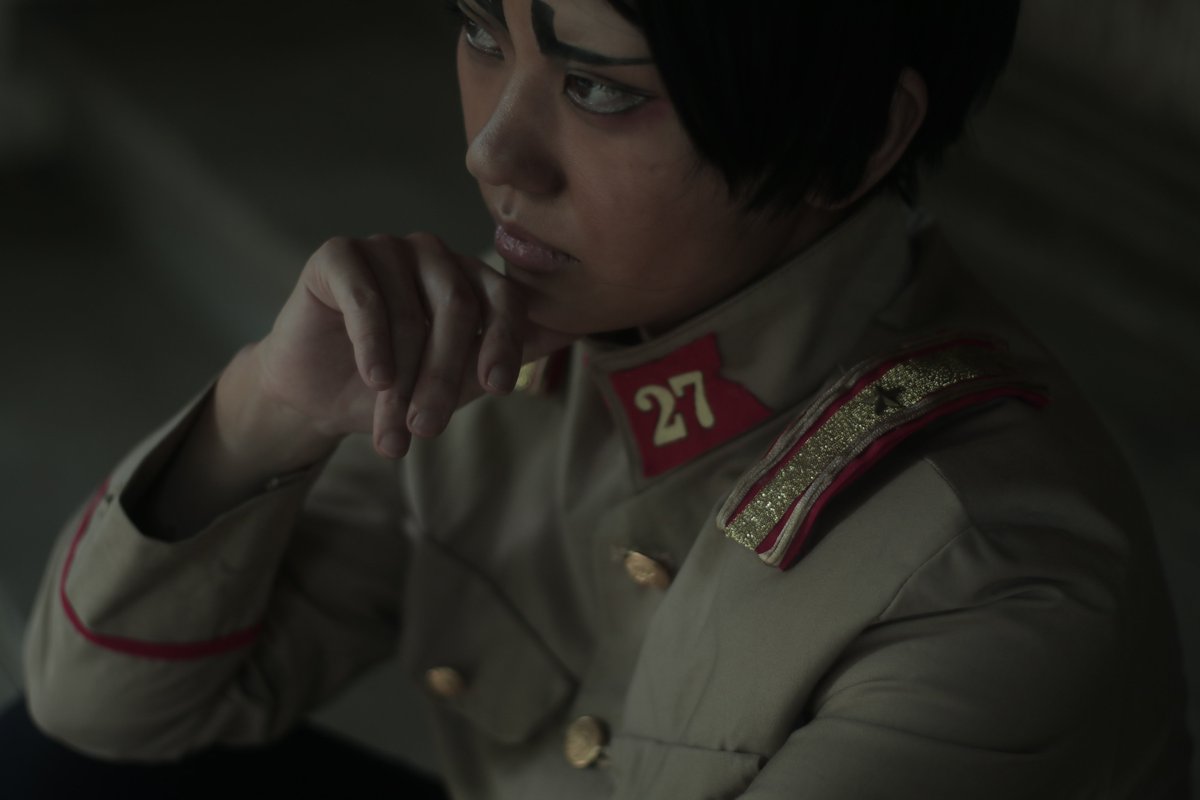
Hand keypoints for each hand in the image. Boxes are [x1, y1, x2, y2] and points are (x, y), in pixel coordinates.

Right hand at [256, 233, 571, 458]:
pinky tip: (374, 379)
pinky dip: (373, 343)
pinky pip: (366, 297)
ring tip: (391, 430)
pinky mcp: (338, 255)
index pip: (504, 297)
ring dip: (401, 379)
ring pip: (410, 312)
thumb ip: (507, 355)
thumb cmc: (395, 387)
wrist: (317, 397)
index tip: (497, 389)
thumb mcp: (457, 381)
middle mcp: (432, 254)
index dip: (503, 341)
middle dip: (442, 376)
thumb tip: (570, 331)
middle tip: (427, 430)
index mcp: (469, 277)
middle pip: (456, 307)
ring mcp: (385, 248)